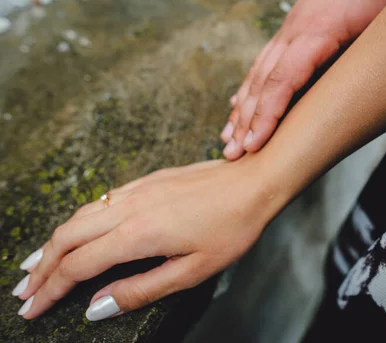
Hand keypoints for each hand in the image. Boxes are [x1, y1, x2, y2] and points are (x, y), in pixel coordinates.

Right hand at [13, 156, 282, 319]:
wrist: (254, 181)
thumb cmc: (232, 228)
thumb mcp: (192, 270)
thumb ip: (141, 289)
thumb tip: (96, 308)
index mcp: (137, 235)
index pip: (77, 266)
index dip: (50, 290)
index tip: (31, 308)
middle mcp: (129, 208)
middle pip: (67, 237)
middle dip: (42, 266)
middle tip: (25, 290)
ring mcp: (137, 190)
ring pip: (81, 215)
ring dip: (56, 242)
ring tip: (40, 263)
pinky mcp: (148, 181)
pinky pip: (102, 201)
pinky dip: (80, 221)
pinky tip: (82, 231)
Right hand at [221, 0, 385, 159]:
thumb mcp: (377, 30)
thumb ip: (357, 65)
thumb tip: (350, 106)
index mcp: (315, 35)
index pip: (283, 80)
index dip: (267, 116)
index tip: (255, 143)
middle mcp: (293, 34)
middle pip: (263, 82)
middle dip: (246, 121)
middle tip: (233, 153)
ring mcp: (287, 32)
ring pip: (257, 74)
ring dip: (242, 109)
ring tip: (228, 138)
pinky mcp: (288, 32)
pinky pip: (263, 63)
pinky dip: (249, 88)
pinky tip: (237, 105)